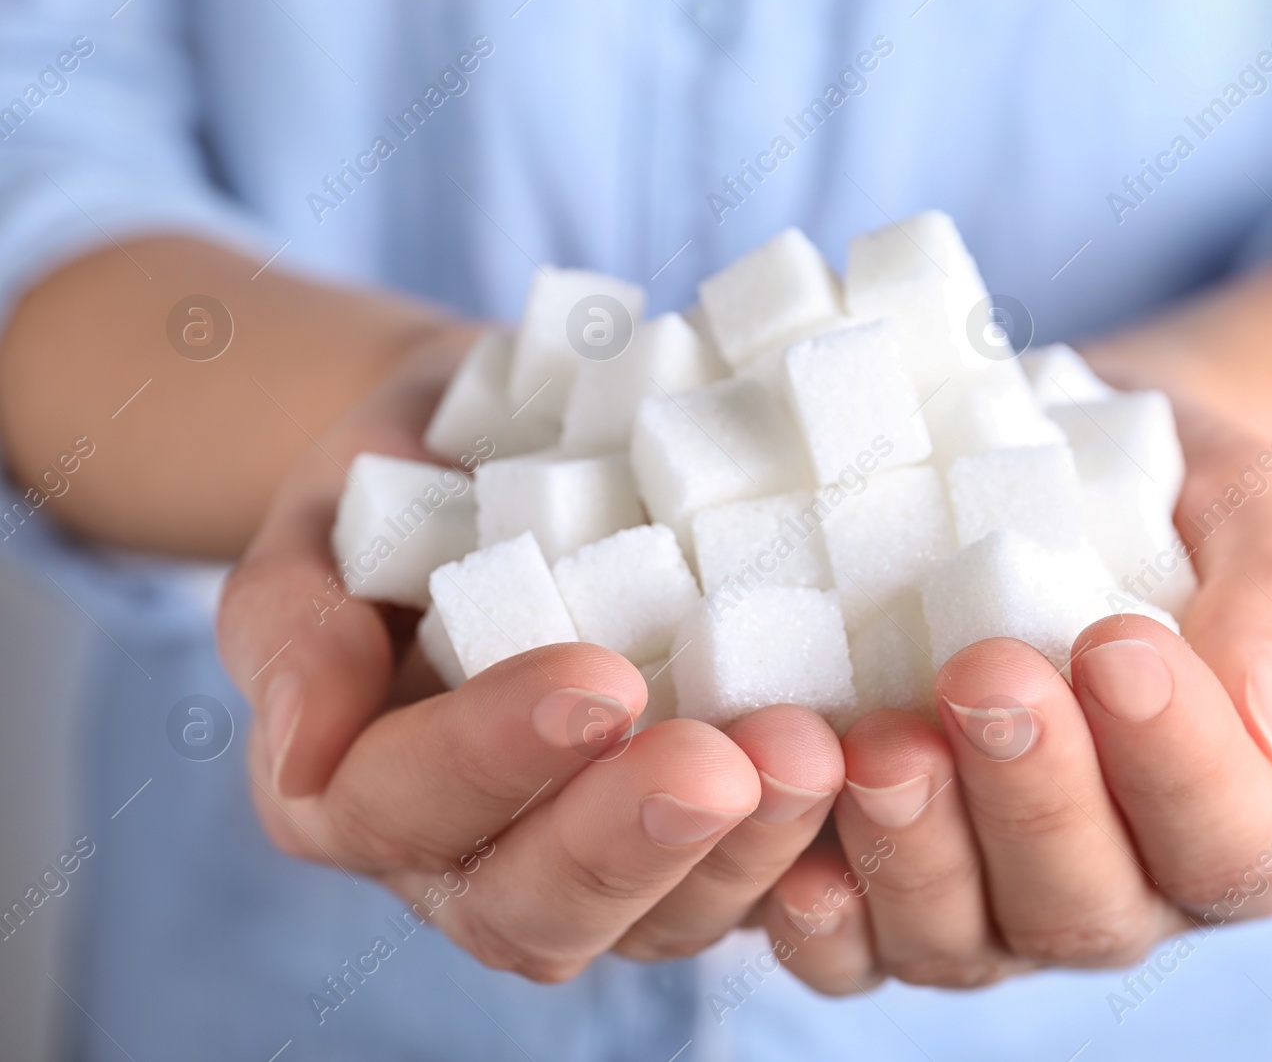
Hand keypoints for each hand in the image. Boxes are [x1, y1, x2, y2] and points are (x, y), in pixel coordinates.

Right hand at [216, 332, 843, 980]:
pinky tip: (877, 772)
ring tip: (817, 753)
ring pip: (667, 920)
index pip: (403, 808)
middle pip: (539, 905)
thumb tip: (306, 747)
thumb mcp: (324, 518)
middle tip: (722, 762)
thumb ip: (290, 624)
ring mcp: (609, 855)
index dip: (489, 760)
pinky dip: (823, 848)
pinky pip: (762, 885)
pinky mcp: (712, 836)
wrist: (516, 455)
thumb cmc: (409, 480)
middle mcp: (485, 851)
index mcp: (371, 786)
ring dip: (747, 855)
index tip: (595, 678)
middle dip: (631, 841)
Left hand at [758, 399, 1271, 991]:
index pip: (1235, 843)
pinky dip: (819, 912)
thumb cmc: (1156, 492)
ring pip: (960, 941)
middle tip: (985, 675)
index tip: (1119, 647)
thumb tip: (1263, 716)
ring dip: (916, 849)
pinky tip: (796, 846)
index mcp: (1233, 812)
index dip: (1181, 766)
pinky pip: (845, 953)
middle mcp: (1117, 886)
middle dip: (1034, 800)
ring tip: (879, 742)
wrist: (1034, 460)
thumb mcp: (1246, 506)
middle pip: (1088, 907)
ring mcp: (989, 909)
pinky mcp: (877, 899)